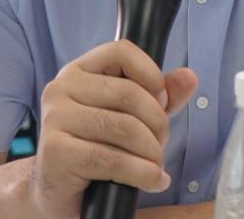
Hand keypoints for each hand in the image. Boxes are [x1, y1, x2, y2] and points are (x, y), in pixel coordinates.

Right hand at [32, 40, 197, 218]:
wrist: (58, 192)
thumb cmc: (96, 148)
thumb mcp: (131, 117)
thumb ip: (160, 96)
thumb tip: (189, 77)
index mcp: (78, 71)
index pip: (121, 51)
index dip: (151, 74)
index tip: (161, 101)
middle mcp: (61, 88)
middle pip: (128, 93)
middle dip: (157, 123)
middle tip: (160, 144)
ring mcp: (54, 119)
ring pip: (124, 128)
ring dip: (152, 152)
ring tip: (156, 165)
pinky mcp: (55, 152)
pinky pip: (112, 159)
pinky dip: (142, 173)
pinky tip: (152, 180)